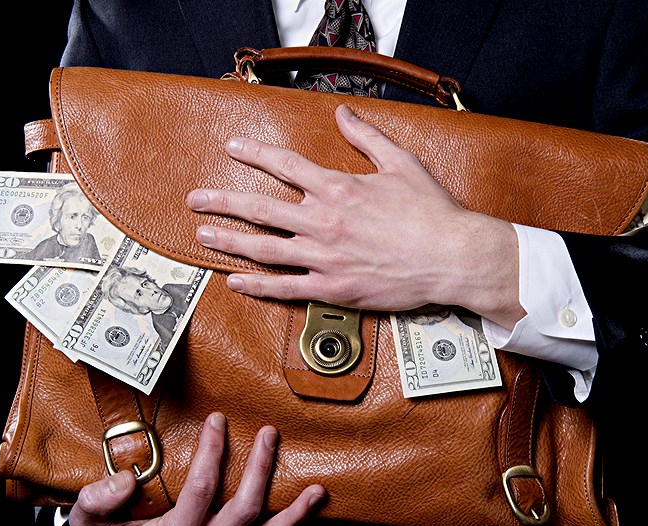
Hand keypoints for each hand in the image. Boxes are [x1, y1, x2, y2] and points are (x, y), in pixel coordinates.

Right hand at [68, 412, 325, 525]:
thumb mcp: (89, 520)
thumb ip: (99, 501)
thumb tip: (123, 481)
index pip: (202, 490)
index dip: (212, 452)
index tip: (217, 421)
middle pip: (244, 510)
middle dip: (261, 469)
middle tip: (269, 434)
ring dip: (294, 514)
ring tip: (317, 491)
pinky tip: (310, 519)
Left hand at [186, 104, 523, 328]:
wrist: (452, 257)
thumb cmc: (431, 212)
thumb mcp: (401, 164)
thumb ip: (367, 137)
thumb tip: (343, 114)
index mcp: (338, 189)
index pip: (285, 166)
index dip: (254, 154)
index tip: (232, 148)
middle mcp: (323, 221)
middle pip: (260, 208)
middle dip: (222, 201)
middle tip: (196, 199)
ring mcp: (324, 258)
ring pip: (264, 248)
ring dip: (229, 240)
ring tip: (203, 236)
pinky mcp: (332, 289)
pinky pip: (286, 288)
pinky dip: (258, 286)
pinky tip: (236, 281)